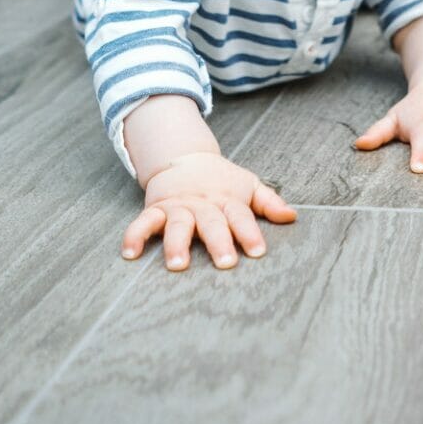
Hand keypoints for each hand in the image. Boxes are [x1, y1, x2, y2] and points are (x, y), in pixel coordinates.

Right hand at [123, 152, 295, 269]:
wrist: (186, 158)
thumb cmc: (222, 180)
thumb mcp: (248, 186)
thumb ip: (269, 202)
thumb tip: (292, 216)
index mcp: (227, 200)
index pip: (241, 217)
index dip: (250, 233)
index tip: (258, 252)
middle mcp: (203, 204)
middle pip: (211, 222)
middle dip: (218, 241)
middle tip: (225, 263)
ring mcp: (179, 206)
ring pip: (177, 224)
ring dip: (176, 244)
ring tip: (177, 265)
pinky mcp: (156, 209)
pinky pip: (143, 222)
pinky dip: (135, 235)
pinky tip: (130, 254)